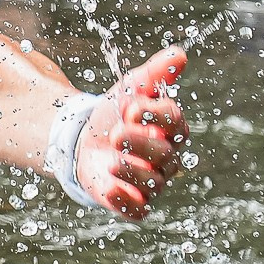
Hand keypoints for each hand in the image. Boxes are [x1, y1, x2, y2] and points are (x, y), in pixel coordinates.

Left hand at [75, 47, 189, 219]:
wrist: (83, 138)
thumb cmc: (115, 113)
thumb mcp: (132, 88)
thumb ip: (156, 73)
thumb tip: (180, 53)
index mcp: (170, 128)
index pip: (173, 122)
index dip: (154, 114)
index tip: (129, 106)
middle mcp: (166, 158)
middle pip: (164, 155)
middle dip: (140, 143)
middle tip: (116, 133)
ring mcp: (151, 182)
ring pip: (153, 183)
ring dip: (131, 171)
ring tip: (110, 159)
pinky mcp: (133, 202)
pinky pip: (138, 210)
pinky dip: (125, 201)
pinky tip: (109, 187)